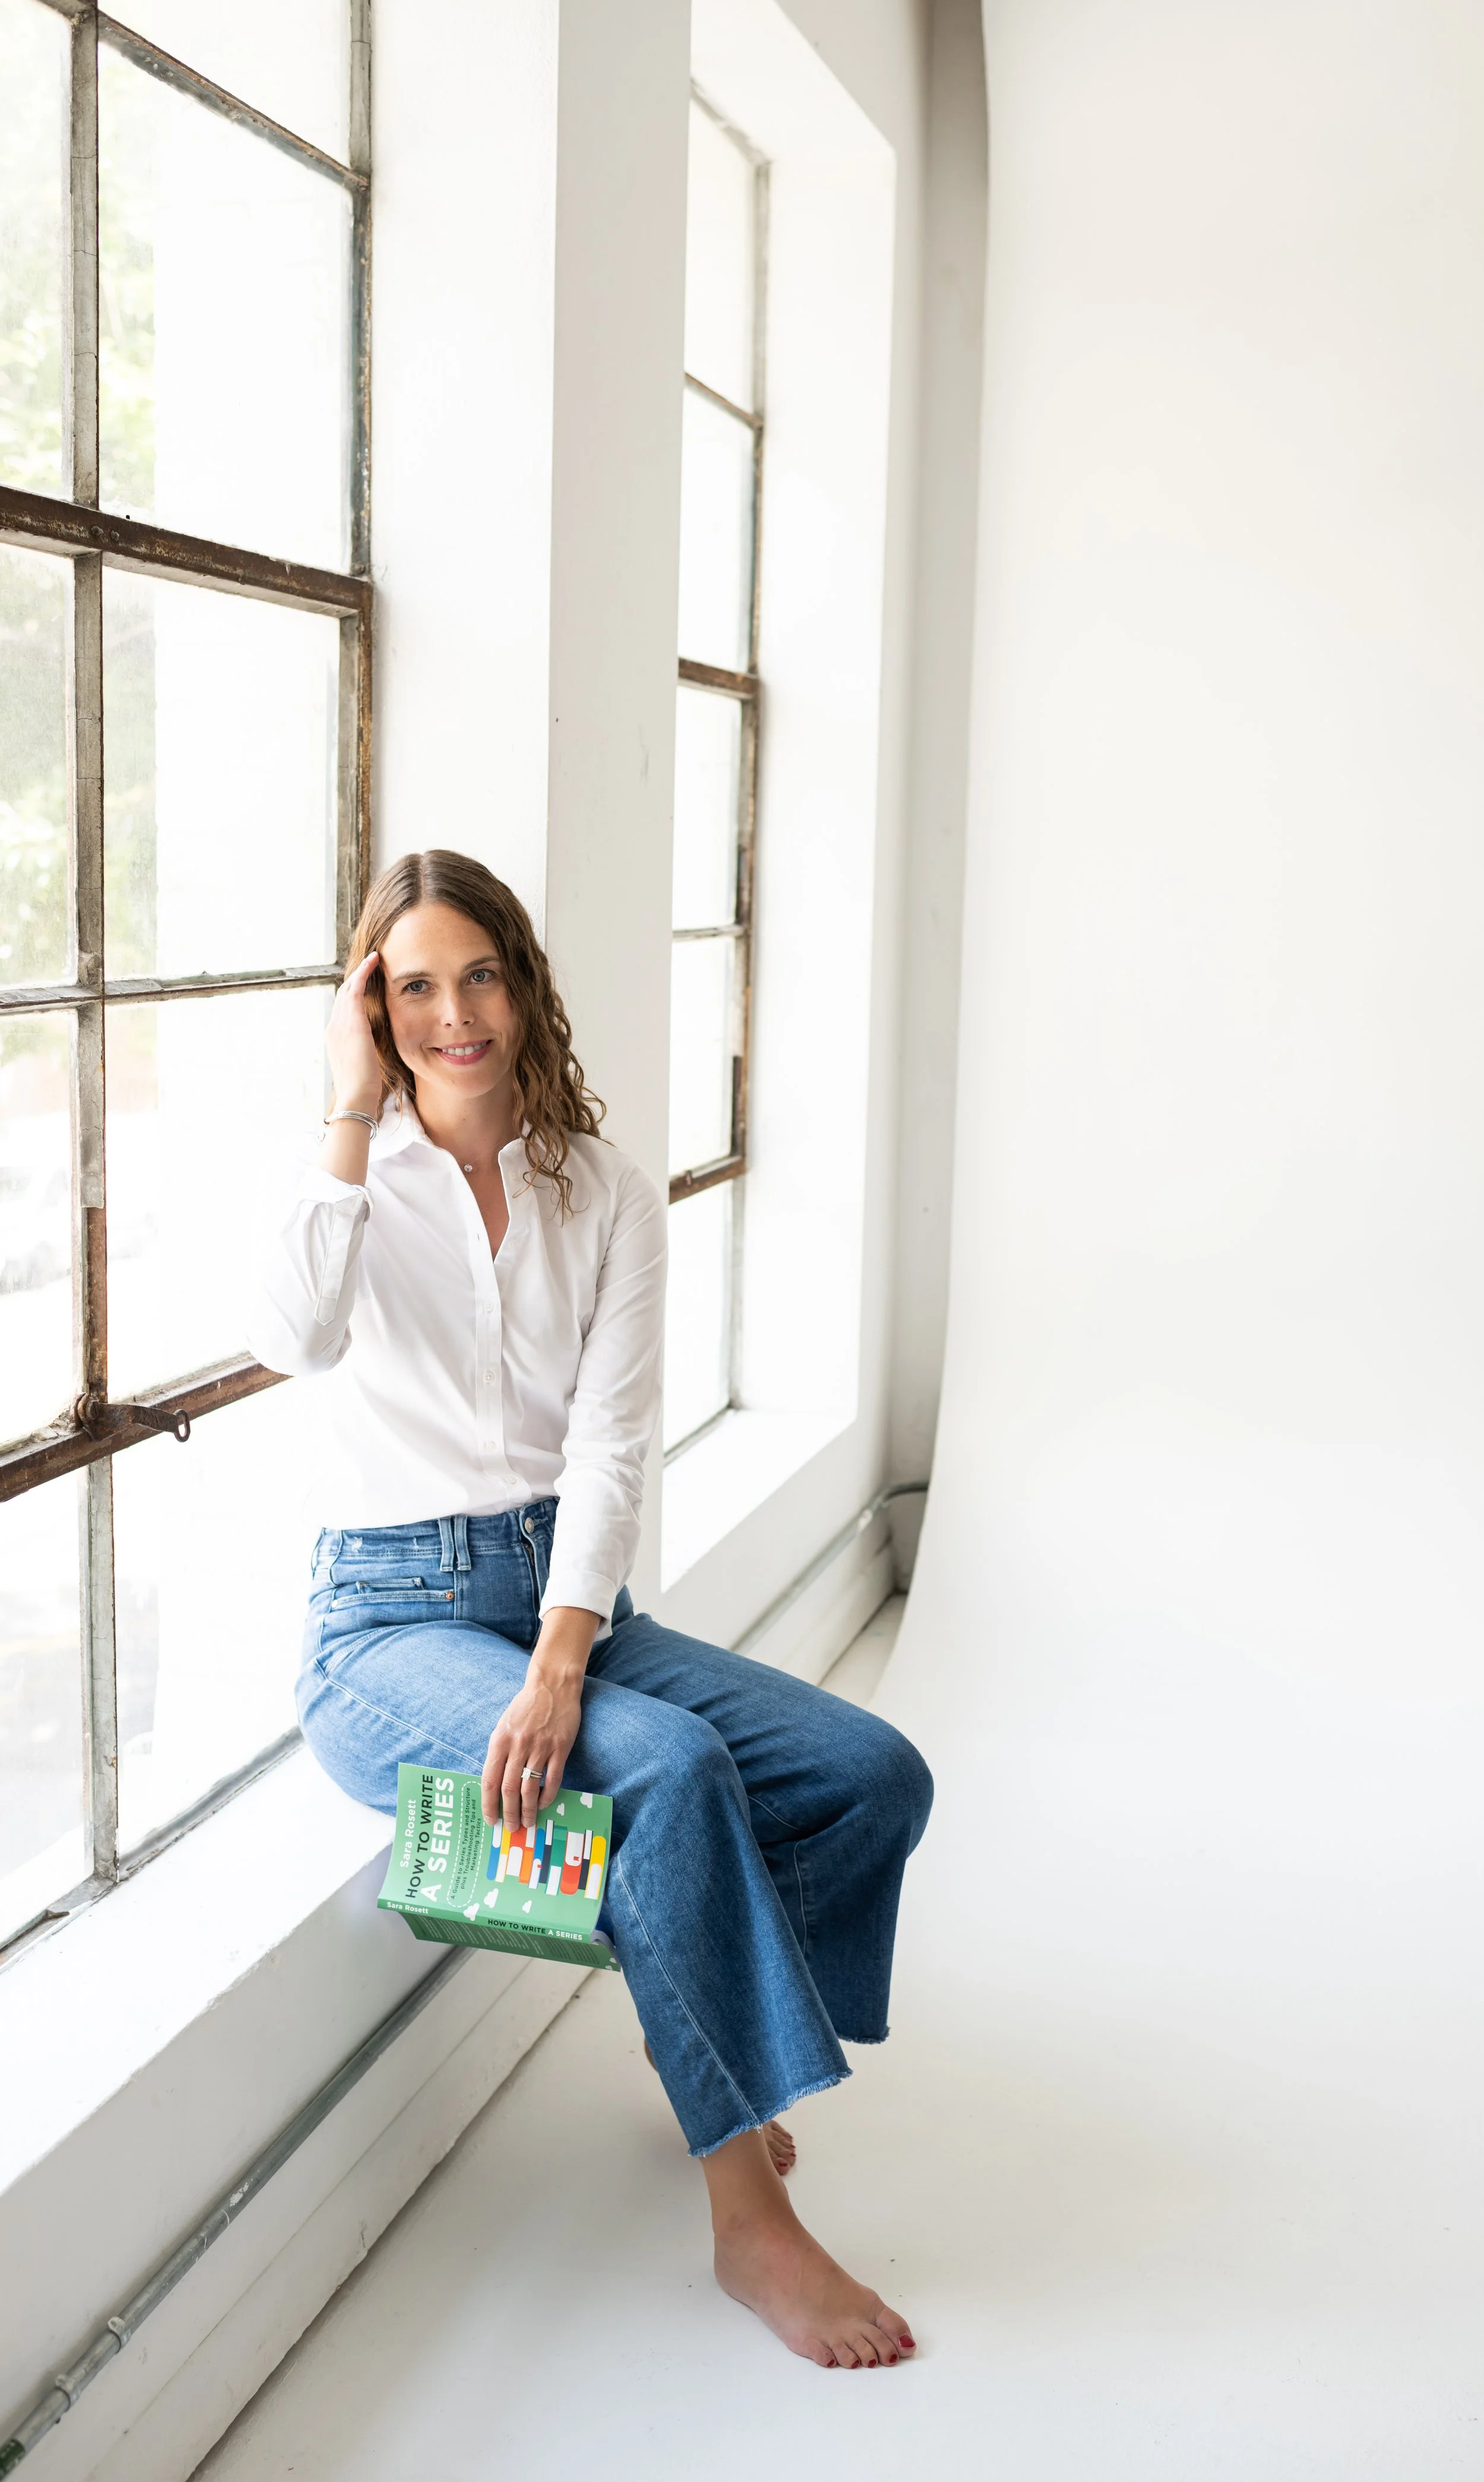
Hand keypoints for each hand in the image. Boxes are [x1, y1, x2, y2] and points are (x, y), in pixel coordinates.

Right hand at [326, 950, 384, 1112]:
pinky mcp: (352, 1022)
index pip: (342, 1008)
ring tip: (373, 959)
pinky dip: (364, 973)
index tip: (363, 983)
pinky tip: (374, 961)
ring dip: (360, 971)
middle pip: (342, 994)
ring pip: (348, 987)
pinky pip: (356, 989)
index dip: (352, 993)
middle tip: (369, 964)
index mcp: (334, 1037)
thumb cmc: (362, 1088)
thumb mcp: (360, 1066)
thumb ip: (362, 1052)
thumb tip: (370, 1051)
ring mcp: (340, 1024)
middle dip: (355, 978)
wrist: (356, 1097)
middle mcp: (334, 1027)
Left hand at [481, 1610, 598, 1828]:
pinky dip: (547, 1796)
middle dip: (509, 1813)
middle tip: (511, 1828)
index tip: (490, 1820)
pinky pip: (552, 1779)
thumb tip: (495, 1785)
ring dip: (528, 1810)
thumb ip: (499, 1752)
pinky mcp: (560, 1747)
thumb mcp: (504, 1726)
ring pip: (530, 1787)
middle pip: (508, 1789)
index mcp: (499, 1740)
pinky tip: (544, 1804)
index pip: (489, 1780)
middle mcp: (518, 1745)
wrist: (553, 1686)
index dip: (489, 1804)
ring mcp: (540, 1747)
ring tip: (528, 1822)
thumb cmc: (525, 1707)